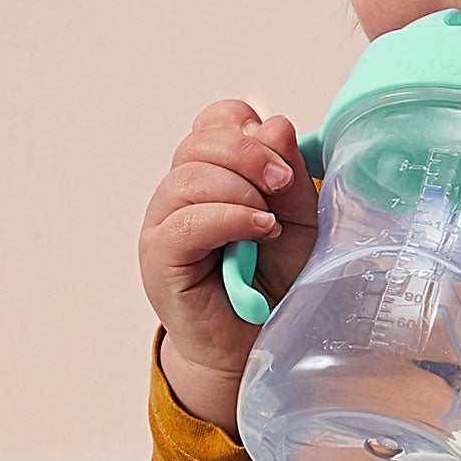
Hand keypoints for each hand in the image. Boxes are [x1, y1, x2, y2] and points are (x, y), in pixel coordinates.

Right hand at [139, 101, 319, 419]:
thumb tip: (275, 124)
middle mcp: (181, 192)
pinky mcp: (159, 259)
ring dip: (240, 190)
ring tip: (270, 222)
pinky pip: (184, 223)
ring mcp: (164, 224)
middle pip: (200, 142)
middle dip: (249, 155)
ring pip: (188, 178)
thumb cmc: (277, 278)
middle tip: (282, 183)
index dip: (246, 126)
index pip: (215, 121)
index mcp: (213, 172)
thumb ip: (289, 173)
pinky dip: (228, 218)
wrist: (260, 339)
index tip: (280, 158)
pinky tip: (258, 231)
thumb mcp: (300, 217)